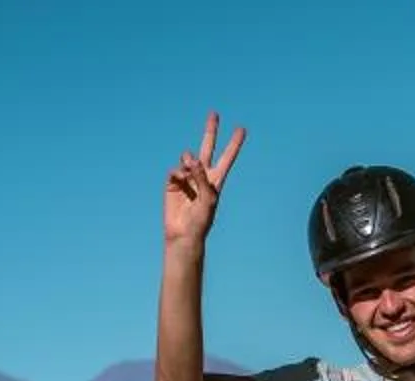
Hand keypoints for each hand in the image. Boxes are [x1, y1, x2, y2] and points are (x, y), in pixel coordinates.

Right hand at [163, 112, 244, 246]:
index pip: (227, 158)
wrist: (183, 234)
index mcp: (216, 180)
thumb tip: (192, 160)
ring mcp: (187, 177)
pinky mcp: (173, 183)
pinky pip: (175, 170)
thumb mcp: (208, 200)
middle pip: (207, 147)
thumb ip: (202, 178)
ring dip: (189, 160)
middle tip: (214, 113)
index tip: (242, 129)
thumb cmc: (201, 221)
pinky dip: (177, 173)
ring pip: (188, 158)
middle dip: (210, 131)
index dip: (234, 144)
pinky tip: (179, 179)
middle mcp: (202, 175)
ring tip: (189, 166)